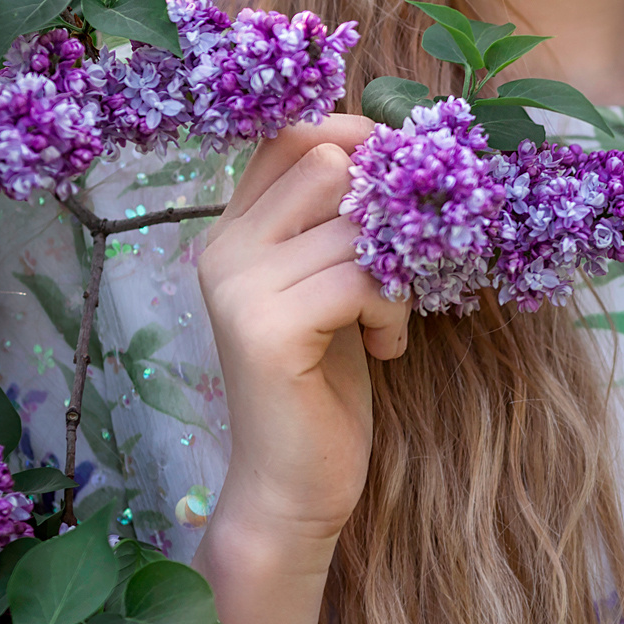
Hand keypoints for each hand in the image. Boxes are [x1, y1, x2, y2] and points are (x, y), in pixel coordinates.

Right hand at [197, 115, 409, 545]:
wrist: (290, 487)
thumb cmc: (322, 384)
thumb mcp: (330, 286)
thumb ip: (339, 224)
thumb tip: (397, 150)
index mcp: (233, 230)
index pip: (292, 135)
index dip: (357, 142)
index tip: (397, 193)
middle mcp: (223, 248)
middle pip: (326, 162)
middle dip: (385, 206)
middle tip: (400, 263)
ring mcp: (239, 287)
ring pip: (356, 225)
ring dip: (399, 270)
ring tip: (388, 321)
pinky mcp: (267, 330)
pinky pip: (363, 279)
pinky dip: (393, 310)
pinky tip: (385, 349)